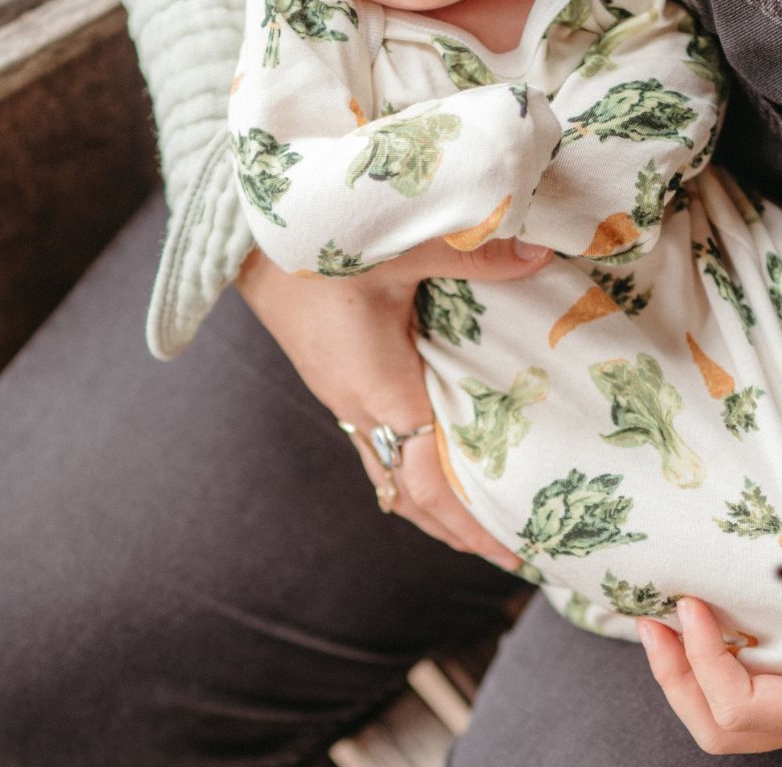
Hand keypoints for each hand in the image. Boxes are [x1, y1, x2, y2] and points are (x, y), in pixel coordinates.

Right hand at [235, 236, 552, 568]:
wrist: (243, 229)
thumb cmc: (315, 237)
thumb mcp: (403, 244)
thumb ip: (474, 255)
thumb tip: (539, 256)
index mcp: (376, 388)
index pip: (428, 481)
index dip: (471, 522)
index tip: (513, 551)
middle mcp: (356, 403)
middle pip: (407, 492)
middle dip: (457, 526)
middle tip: (512, 545)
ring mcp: (342, 390)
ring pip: (389, 467)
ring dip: (434, 497)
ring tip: (484, 507)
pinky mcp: (337, 371)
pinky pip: (379, 435)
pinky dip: (414, 460)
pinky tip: (442, 443)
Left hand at [637, 521, 781, 752]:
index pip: (752, 711)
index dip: (709, 664)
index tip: (692, 604)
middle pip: (725, 728)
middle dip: (678, 681)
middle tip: (650, 621)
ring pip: (725, 714)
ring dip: (682, 673)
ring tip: (656, 621)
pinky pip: (738, 683)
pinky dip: (702, 658)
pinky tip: (689, 618)